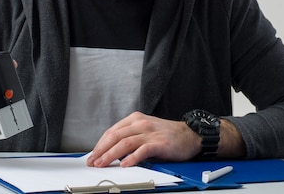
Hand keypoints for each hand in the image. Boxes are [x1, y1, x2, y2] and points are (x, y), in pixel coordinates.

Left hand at [86, 112, 200, 167]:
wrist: (190, 135)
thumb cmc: (167, 134)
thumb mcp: (145, 131)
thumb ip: (130, 138)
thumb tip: (112, 152)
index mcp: (135, 119)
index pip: (112, 131)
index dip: (100, 143)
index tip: (93, 154)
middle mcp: (141, 124)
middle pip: (116, 136)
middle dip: (102, 150)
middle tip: (93, 161)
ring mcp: (150, 133)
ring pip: (125, 143)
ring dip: (111, 155)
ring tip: (103, 164)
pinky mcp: (160, 143)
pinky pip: (143, 150)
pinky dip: (132, 158)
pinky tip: (125, 164)